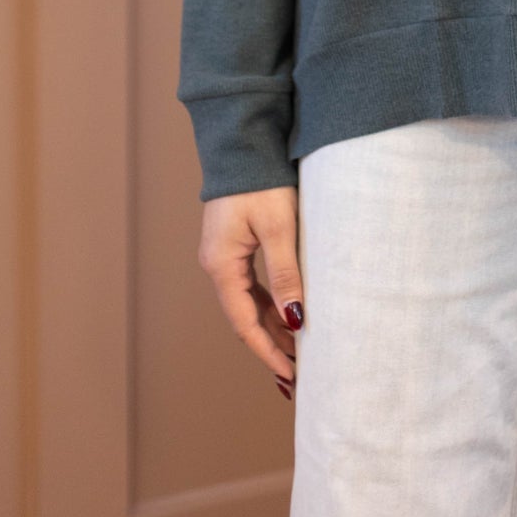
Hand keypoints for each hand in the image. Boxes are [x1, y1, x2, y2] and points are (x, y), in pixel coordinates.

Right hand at [198, 184, 304, 399]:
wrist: (243, 142)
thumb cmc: (261, 180)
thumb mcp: (278, 227)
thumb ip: (286, 275)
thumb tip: (296, 320)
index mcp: (222, 265)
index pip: (245, 323)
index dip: (268, 351)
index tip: (291, 375)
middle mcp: (217, 264)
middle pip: (245, 317)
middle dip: (271, 345)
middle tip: (299, 371)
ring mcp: (223, 254)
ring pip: (249, 302)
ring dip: (271, 325)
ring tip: (298, 350)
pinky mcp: (233, 243)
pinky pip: (250, 284)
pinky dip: (269, 303)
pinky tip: (287, 314)